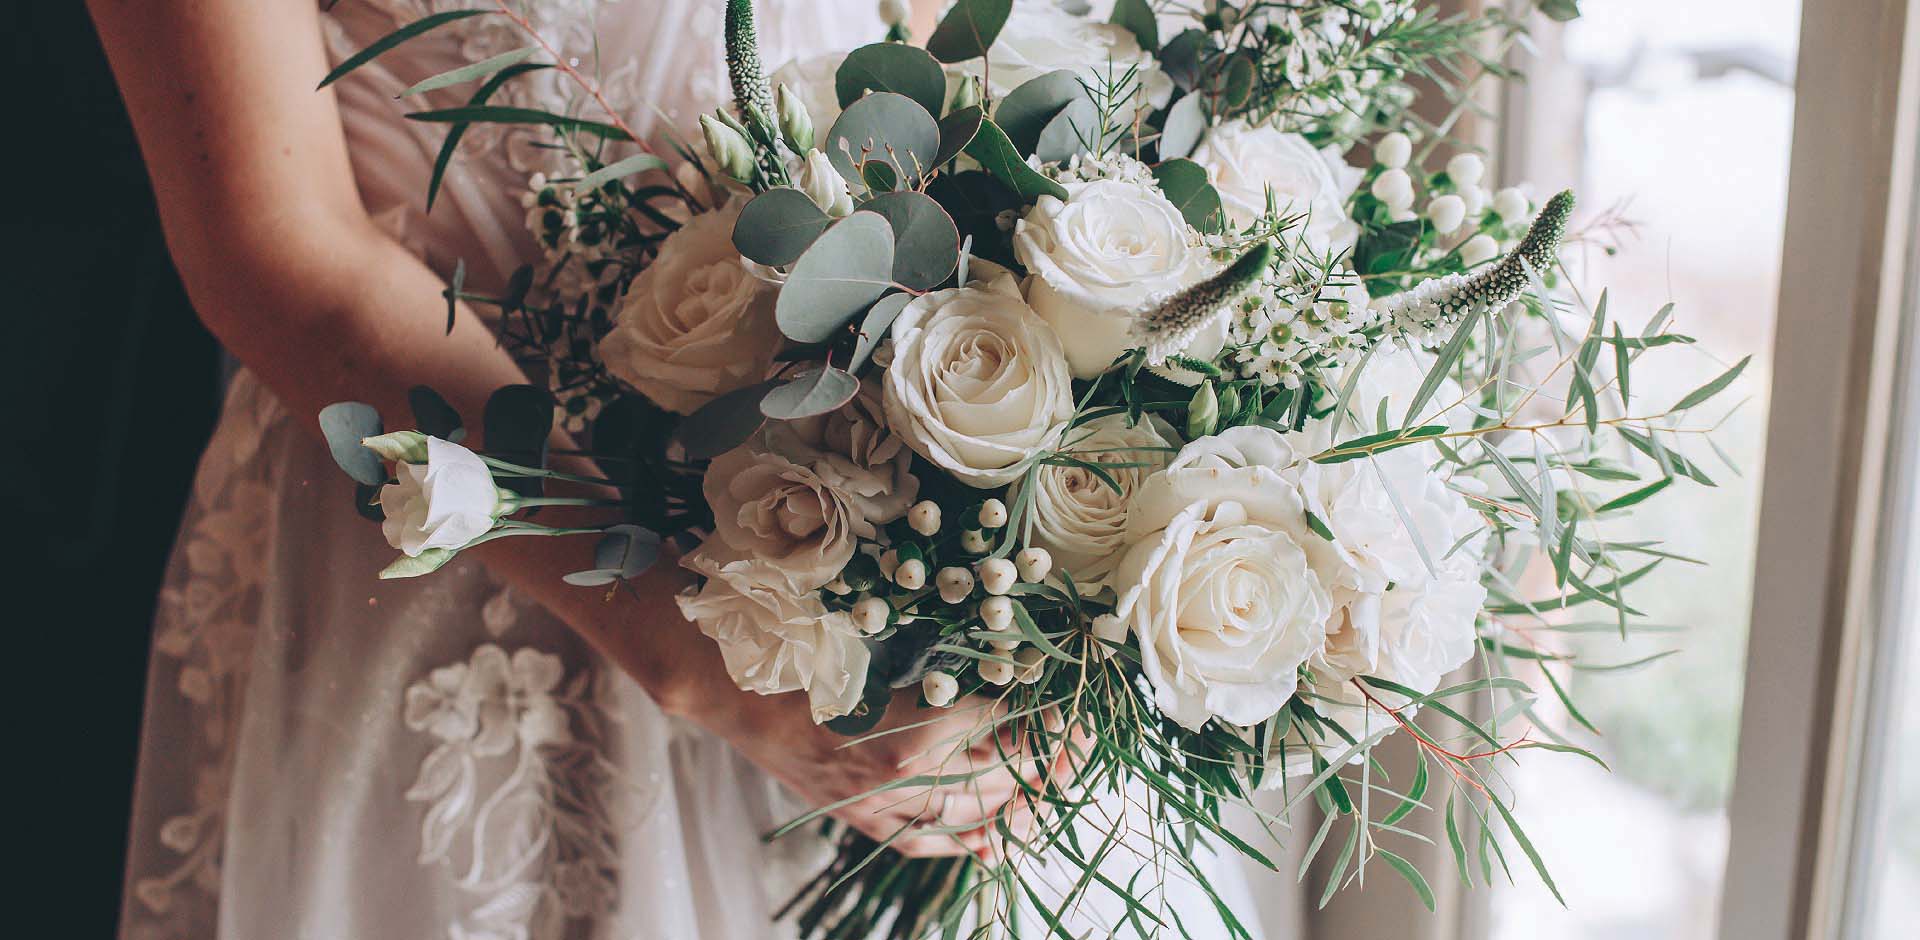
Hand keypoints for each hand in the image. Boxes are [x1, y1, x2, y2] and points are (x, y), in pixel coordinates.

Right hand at [572, 563, 1066, 858]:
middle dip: (1046, 756)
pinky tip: (995, 838)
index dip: (1046, 713)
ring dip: (1016, 799)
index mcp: (913, 731)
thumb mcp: (878, 622)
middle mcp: (901, 781)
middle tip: (1080, 738)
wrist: (716, 673)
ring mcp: (874, 804)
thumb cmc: (796, 629)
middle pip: (998, 778)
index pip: (1006, 728)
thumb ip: (942, 639)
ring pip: (968, 817)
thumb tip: (1012, 635)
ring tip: (1051, 779)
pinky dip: (961, 842)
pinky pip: (919, 841)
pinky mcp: (852, 813)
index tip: (1072, 697)